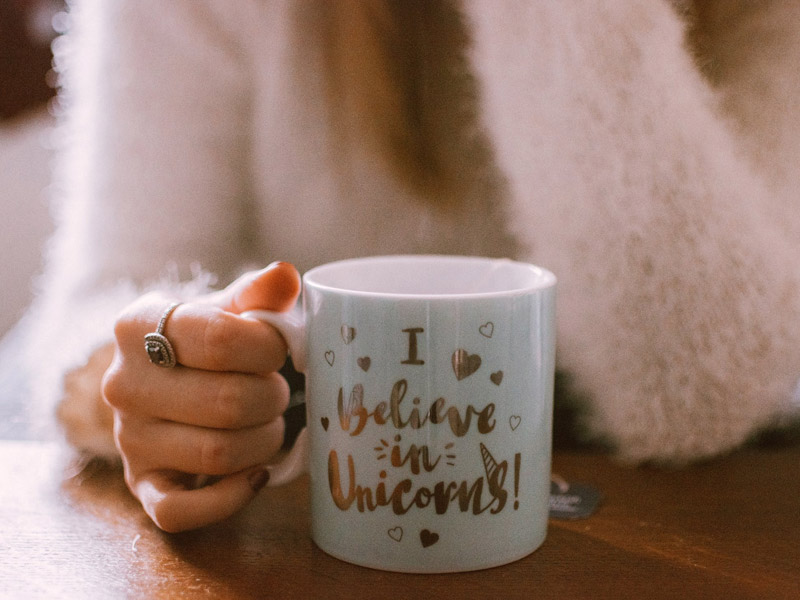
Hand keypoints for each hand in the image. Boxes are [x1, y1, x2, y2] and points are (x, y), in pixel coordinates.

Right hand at [102, 262, 300, 531]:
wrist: (167, 379)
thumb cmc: (206, 341)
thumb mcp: (227, 309)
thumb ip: (257, 294)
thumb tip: (285, 277)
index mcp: (137, 325)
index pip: (223, 340)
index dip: (268, 349)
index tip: (276, 350)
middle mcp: (122, 383)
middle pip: (228, 402)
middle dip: (273, 398)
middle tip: (277, 391)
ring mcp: (128, 439)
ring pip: (219, 453)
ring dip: (265, 441)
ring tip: (268, 423)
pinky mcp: (141, 485)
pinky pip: (181, 511)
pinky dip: (232, 497)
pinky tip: (256, 474)